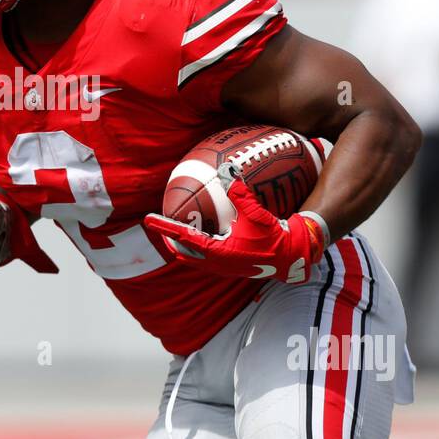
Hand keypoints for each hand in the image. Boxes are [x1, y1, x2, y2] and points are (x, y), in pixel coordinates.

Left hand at [142, 180, 326, 283]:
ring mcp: (223, 268)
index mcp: (219, 252)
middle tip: (161, 225)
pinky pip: (205, 259)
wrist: (290, 258)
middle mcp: (217, 263)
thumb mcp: (257, 213)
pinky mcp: (230, 268)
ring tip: (177, 231)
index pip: (184, 238)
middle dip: (171, 240)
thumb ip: (241, 193)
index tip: (148, 220)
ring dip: (184, 245)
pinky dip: (198, 248)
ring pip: (194, 258)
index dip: (165, 227)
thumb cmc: (273, 237)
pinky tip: (203, 235)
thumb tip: (228, 170)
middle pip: (183, 252)